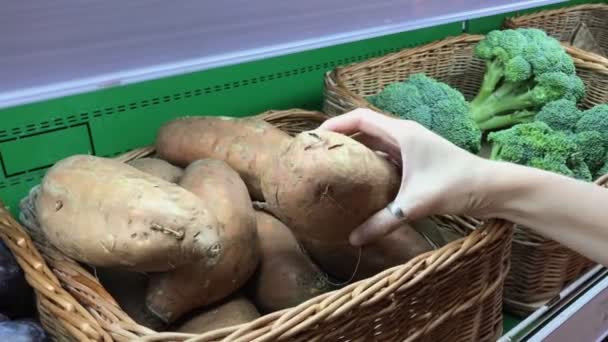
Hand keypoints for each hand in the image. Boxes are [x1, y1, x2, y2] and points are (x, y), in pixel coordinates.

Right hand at [318, 108, 492, 245]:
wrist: (492, 188)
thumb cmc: (456, 185)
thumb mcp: (415, 204)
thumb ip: (383, 222)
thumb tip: (353, 239)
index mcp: (402, 133)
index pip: (360, 117)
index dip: (335, 123)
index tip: (315, 137)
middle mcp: (404, 135)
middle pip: (364, 128)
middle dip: (341, 137)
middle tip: (318, 153)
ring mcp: (411, 147)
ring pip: (375, 142)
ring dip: (355, 149)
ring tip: (332, 165)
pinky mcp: (416, 160)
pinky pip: (385, 156)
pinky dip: (370, 162)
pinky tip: (360, 180)